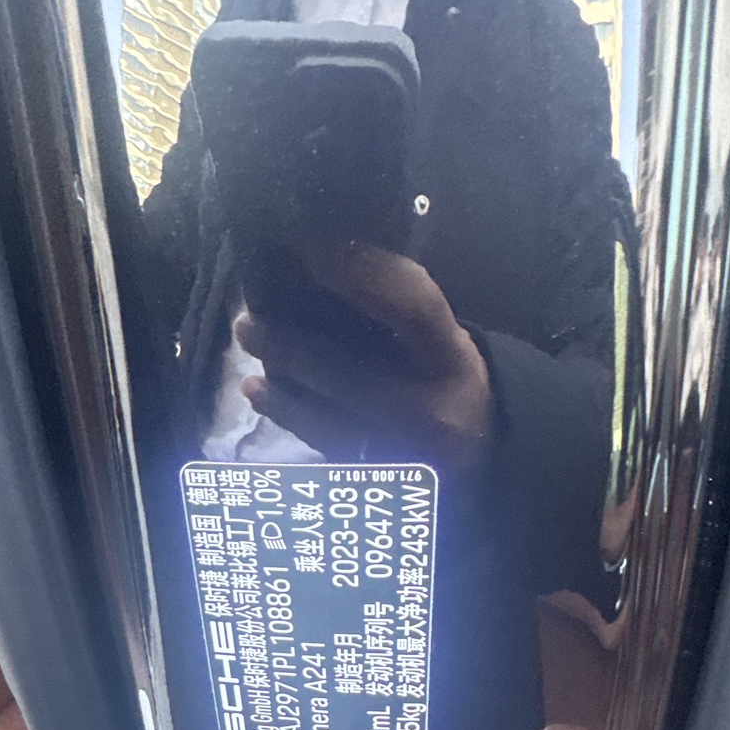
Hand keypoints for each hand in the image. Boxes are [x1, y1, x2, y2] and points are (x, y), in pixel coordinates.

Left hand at [235, 244, 491, 470]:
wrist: (481, 453)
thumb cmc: (446, 378)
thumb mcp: (441, 340)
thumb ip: (393, 312)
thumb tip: (310, 267)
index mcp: (453, 359)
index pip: (411, 306)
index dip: (359, 272)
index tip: (306, 247)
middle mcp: (433, 410)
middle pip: (350, 372)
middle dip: (290, 345)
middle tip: (247, 319)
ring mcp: (402, 455)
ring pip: (326, 418)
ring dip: (278, 380)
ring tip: (248, 342)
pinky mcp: (378, 482)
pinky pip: (322, 446)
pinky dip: (286, 414)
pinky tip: (259, 392)